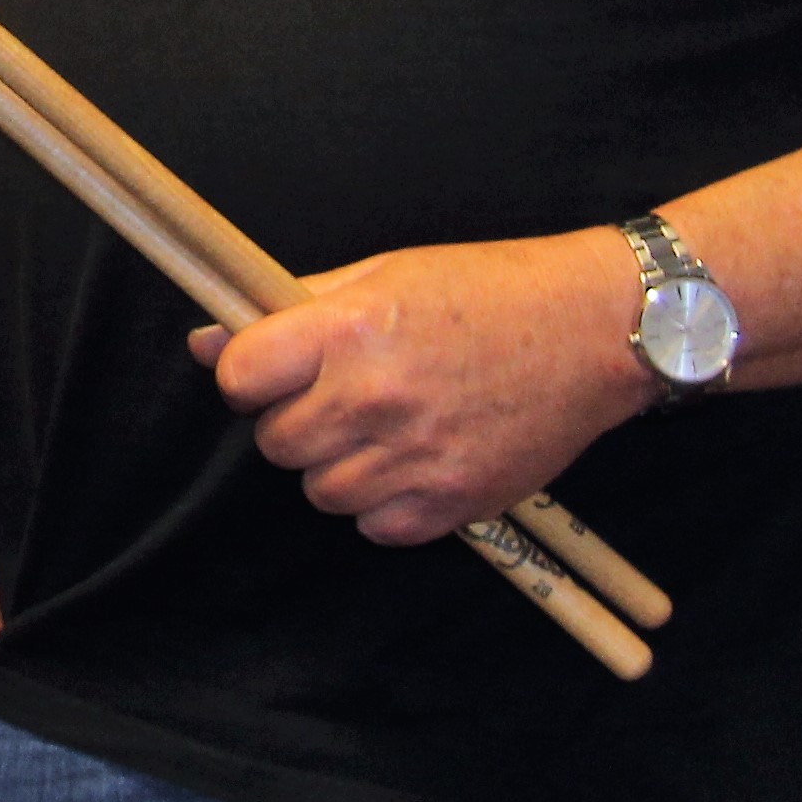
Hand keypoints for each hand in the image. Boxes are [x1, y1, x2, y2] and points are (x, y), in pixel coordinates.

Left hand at [196, 229, 654, 546]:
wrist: (596, 331)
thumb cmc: (486, 292)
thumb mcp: (379, 275)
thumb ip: (287, 310)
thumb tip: (206, 342)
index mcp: (347, 332)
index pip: (240, 379)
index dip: (248, 376)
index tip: (272, 371)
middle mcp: (375, 398)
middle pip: (275, 442)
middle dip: (293, 420)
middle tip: (341, 395)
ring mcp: (417, 456)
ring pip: (320, 491)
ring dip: (337, 464)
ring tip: (384, 426)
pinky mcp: (455, 502)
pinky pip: (376, 527)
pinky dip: (385, 504)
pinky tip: (415, 460)